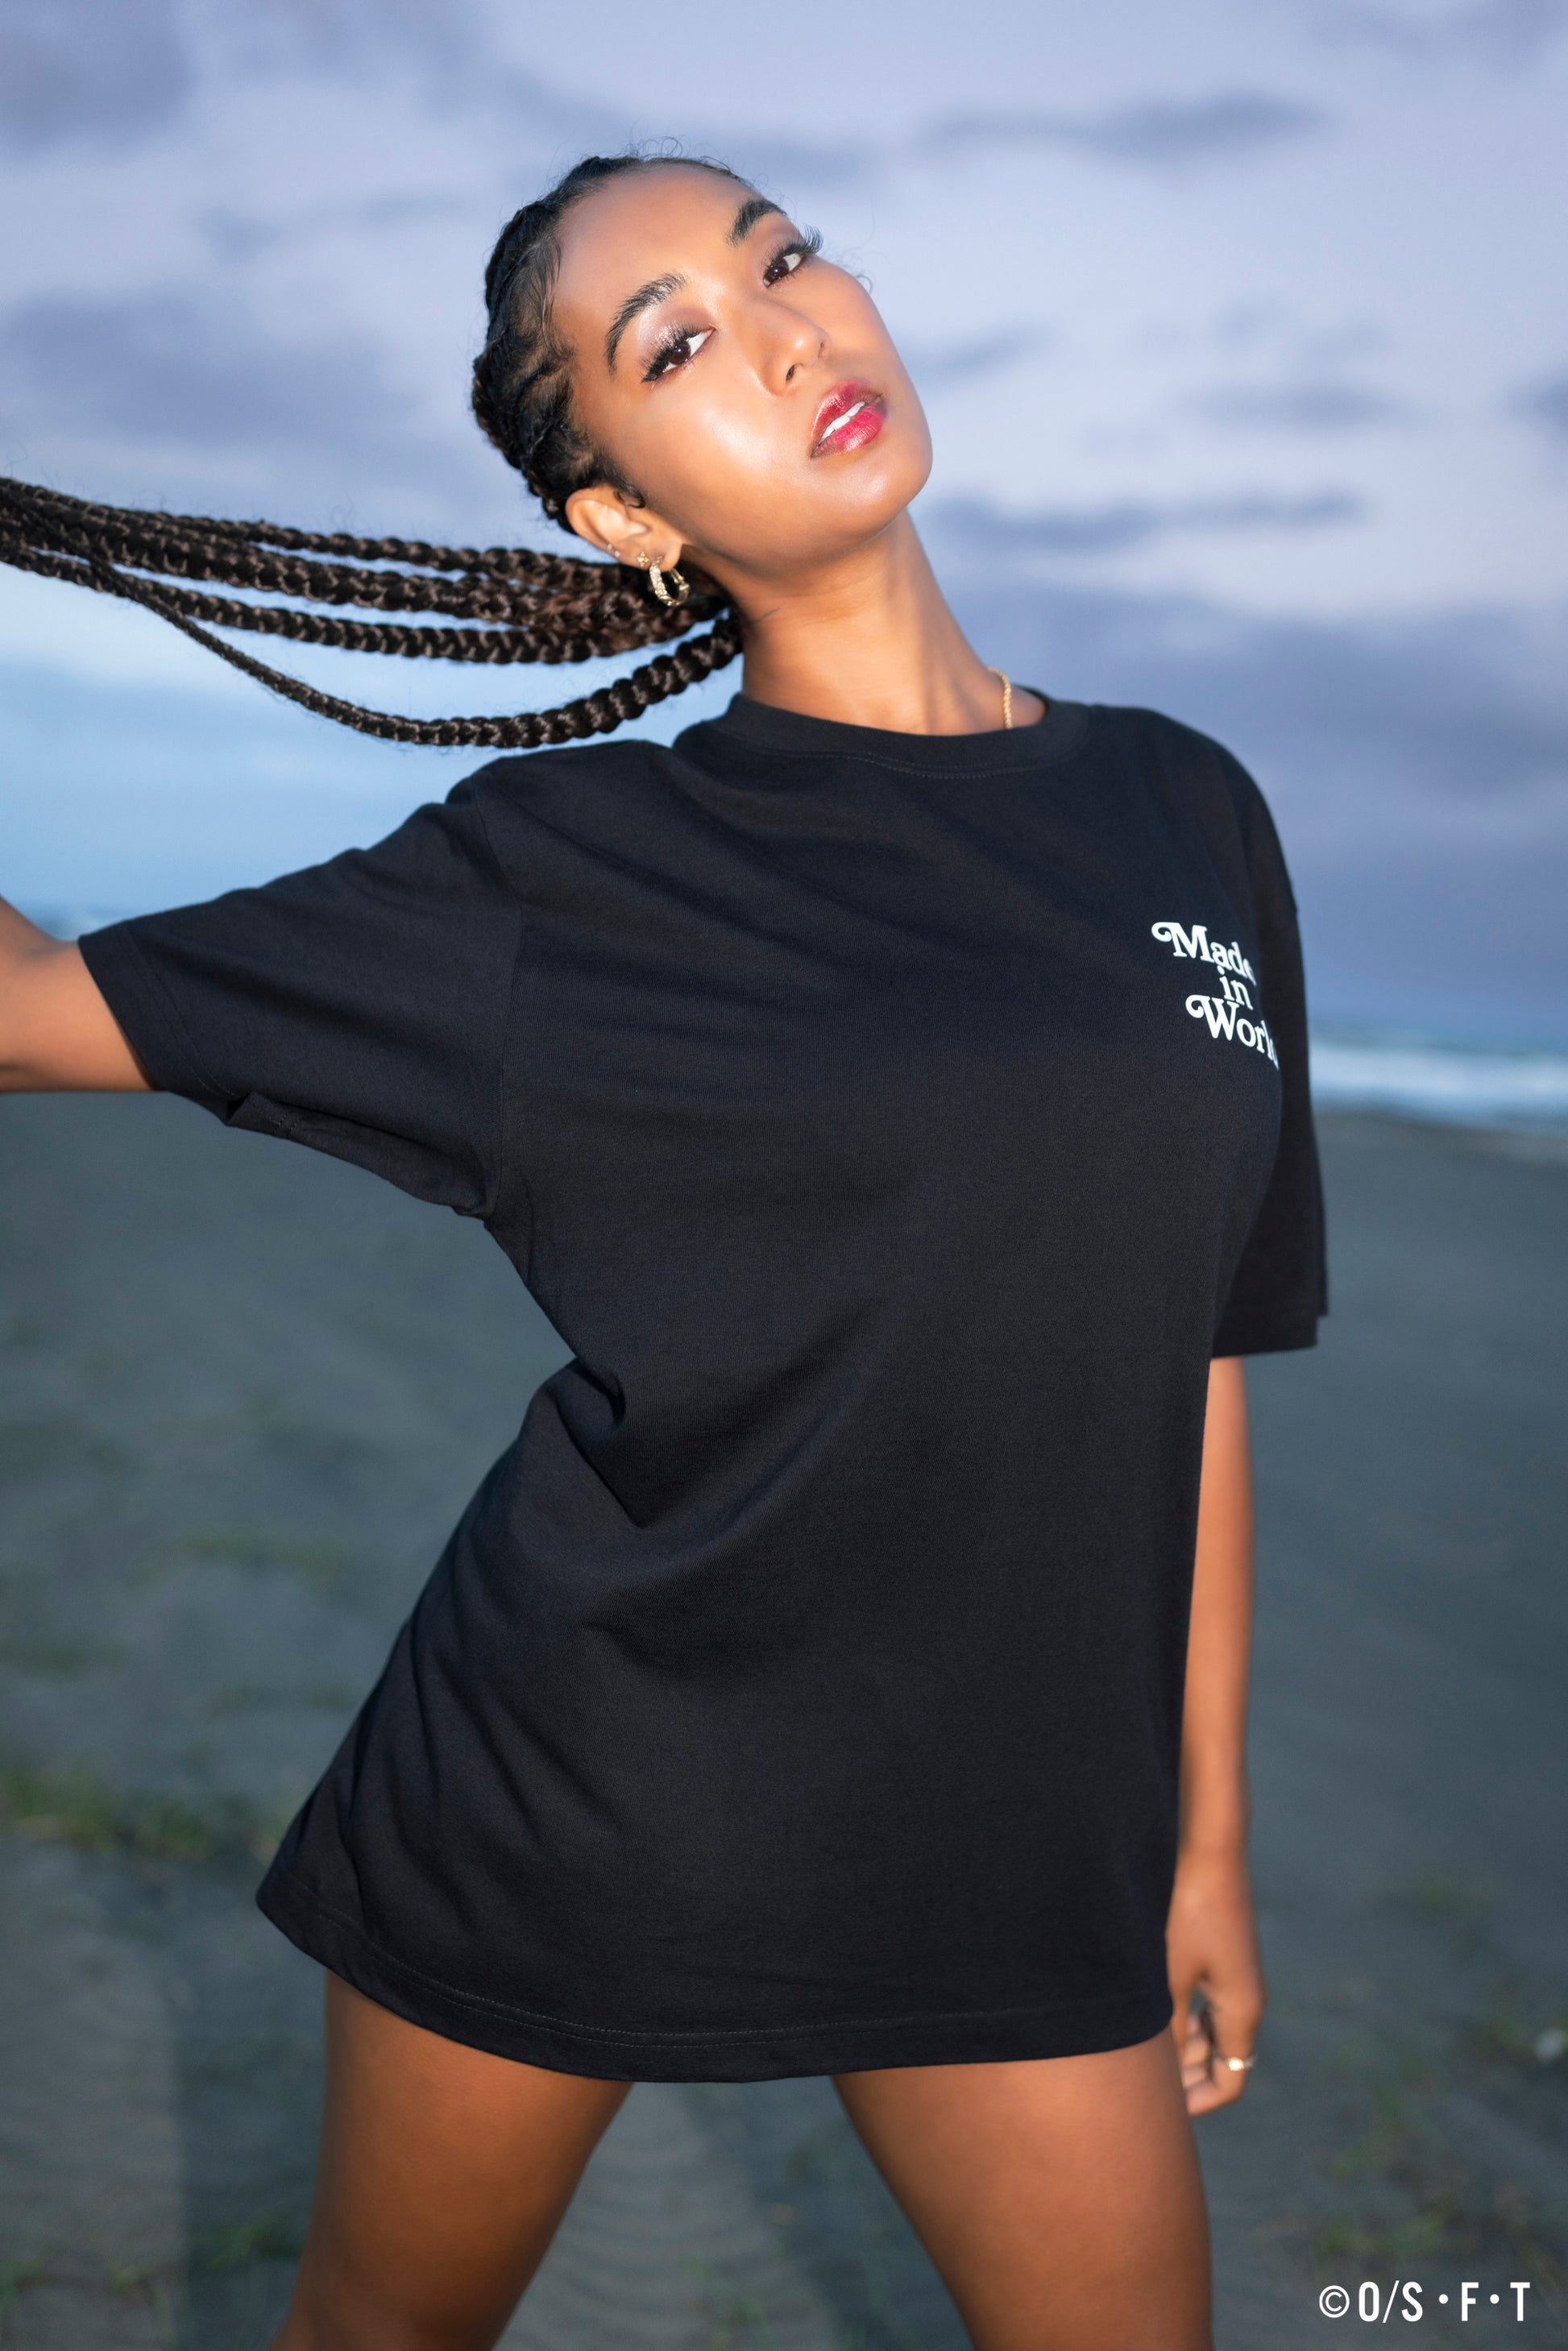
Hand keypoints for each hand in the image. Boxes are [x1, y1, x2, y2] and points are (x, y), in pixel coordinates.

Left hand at [1165, 1843, 1265, 2115]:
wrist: (1210, 1848)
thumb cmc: (1187, 1910)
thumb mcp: (1170, 1975)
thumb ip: (1168, 2029)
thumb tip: (1160, 2075)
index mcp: (1242, 2011)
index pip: (1229, 2082)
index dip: (1196, 2102)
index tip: (1159, 2113)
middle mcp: (1246, 2000)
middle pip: (1222, 2062)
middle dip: (1186, 2080)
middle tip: (1143, 2090)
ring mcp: (1236, 1977)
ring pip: (1212, 2033)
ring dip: (1182, 2049)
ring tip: (1139, 2056)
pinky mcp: (1222, 1956)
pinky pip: (1206, 2006)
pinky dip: (1183, 2019)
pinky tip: (1150, 2015)